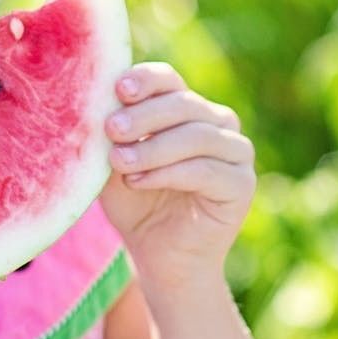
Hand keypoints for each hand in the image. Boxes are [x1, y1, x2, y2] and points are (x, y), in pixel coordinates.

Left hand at [100, 62, 255, 292]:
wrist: (160, 258)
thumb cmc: (136, 206)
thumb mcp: (115, 165)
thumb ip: (112, 135)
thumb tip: (95, 101)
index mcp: (188, 109)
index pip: (169, 81)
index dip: (146, 80)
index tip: (118, 89)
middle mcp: (218, 124)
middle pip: (183, 104)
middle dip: (144, 116)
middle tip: (111, 129)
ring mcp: (236, 152)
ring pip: (196, 135)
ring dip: (153, 148)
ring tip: (119, 162)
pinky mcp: (242, 184)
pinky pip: (206, 170)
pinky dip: (169, 173)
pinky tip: (138, 181)